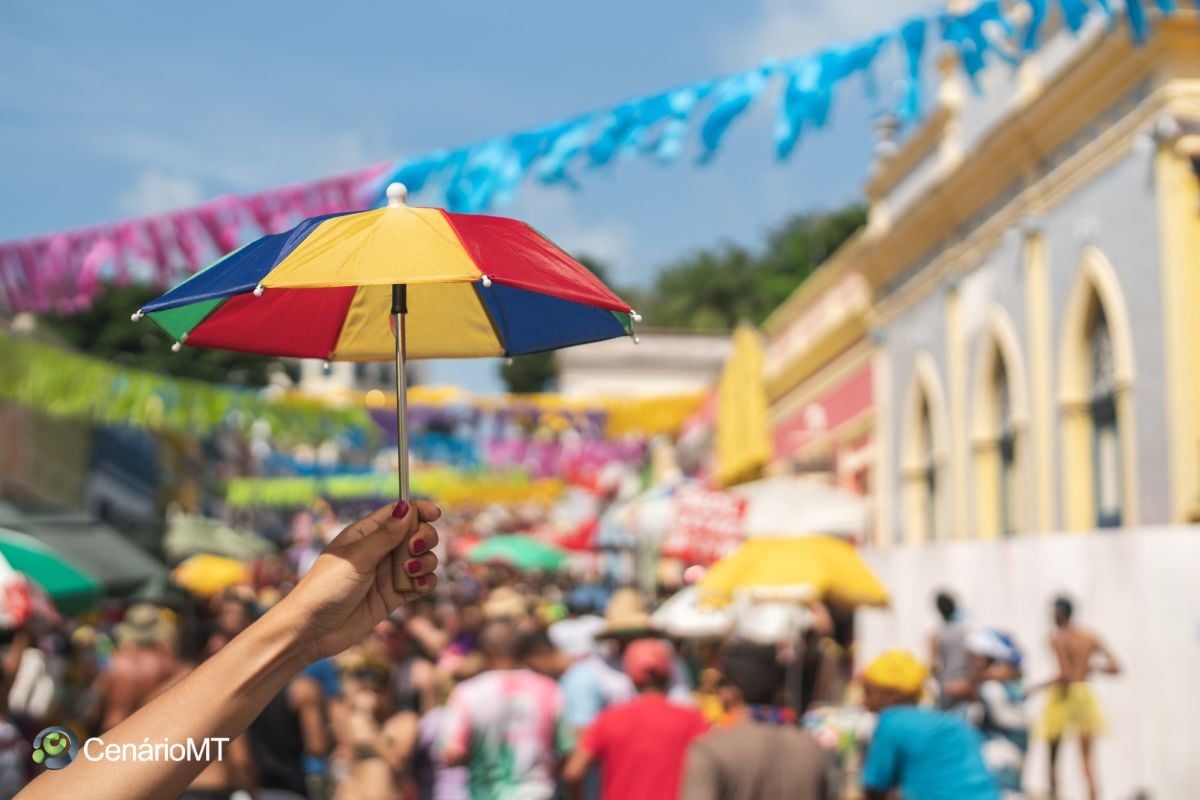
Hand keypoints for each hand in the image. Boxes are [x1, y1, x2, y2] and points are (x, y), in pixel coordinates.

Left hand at [279, 501, 440, 661]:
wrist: (312, 630)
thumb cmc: (326, 587)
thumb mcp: (357, 557)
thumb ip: (386, 535)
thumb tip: (407, 507)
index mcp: (367, 533)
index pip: (399, 513)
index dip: (419, 510)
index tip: (434, 514)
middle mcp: (381, 550)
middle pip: (417, 534)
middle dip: (424, 539)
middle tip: (413, 550)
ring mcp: (389, 573)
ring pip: (423, 559)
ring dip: (425, 563)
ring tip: (410, 573)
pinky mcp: (395, 595)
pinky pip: (421, 583)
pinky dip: (425, 583)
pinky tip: (417, 587)